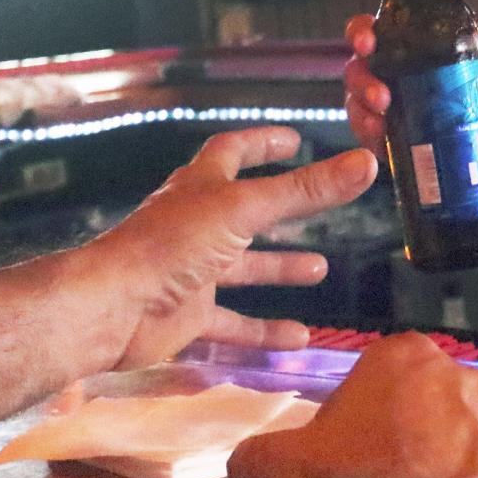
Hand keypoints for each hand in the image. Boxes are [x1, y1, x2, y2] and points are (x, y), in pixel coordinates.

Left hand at [99, 127, 377, 369]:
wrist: (110, 309)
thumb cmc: (173, 245)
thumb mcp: (248, 209)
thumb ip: (308, 190)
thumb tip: (367, 162)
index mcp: (202, 187)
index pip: (232, 151)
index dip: (262, 142)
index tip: (294, 139)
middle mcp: (197, 225)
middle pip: (246, 210)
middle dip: (282, 206)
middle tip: (319, 198)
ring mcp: (192, 272)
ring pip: (243, 268)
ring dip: (279, 268)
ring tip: (320, 269)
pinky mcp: (189, 315)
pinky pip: (234, 324)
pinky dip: (265, 331)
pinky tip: (300, 338)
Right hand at [229, 331, 477, 477]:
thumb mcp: (274, 468)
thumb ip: (261, 450)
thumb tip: (258, 460)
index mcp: (408, 357)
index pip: (376, 376)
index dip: (355, 416)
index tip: (344, 456)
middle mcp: (471, 380)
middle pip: (427, 407)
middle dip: (407, 440)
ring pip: (470, 446)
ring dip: (448, 472)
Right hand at [344, 13, 477, 159]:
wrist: (469, 131)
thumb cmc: (462, 88)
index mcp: (394, 48)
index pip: (368, 32)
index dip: (360, 33)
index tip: (368, 42)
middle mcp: (378, 74)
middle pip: (355, 71)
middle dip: (362, 82)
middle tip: (382, 96)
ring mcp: (374, 106)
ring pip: (354, 105)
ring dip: (363, 113)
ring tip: (381, 122)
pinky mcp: (379, 136)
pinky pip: (365, 136)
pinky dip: (371, 138)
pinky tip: (382, 140)